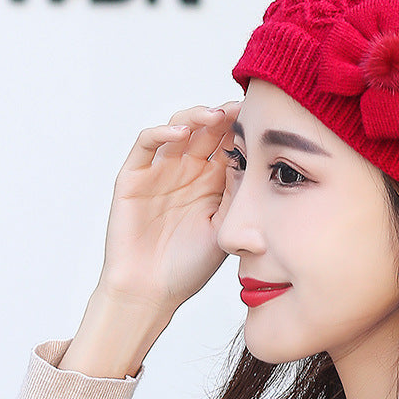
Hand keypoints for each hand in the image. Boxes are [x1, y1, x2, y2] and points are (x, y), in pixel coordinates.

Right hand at [95, 102, 240, 315]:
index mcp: (214, 181)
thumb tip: (259, 161)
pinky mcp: (134, 177)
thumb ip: (237, 194)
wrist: (153, 291)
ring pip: (179, 128)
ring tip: (217, 115)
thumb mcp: (225, 226)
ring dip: (197, 117)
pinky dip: (161, 133)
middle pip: (208, 130)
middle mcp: (188, 170)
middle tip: (243, 107)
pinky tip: (182, 133)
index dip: (245, 130)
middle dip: (225, 117)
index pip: (231, 144)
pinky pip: (146, 144)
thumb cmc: (191, 264)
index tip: (264, 120)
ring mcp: (161, 170)